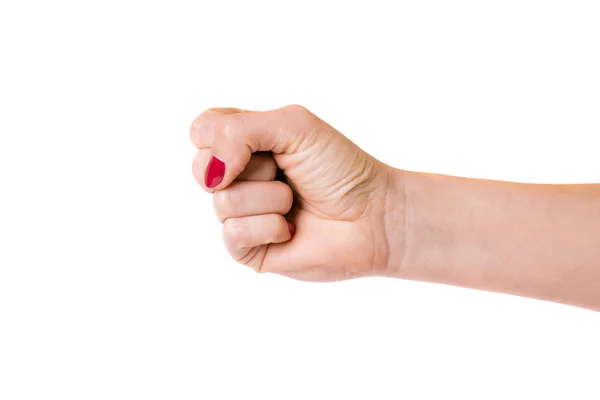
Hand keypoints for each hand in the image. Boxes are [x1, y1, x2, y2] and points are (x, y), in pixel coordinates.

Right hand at [190, 105, 404, 280]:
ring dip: (269, 198)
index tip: (261, 143)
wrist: (373, 216)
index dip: (221, 137)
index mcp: (247, 143)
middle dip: (251, 167)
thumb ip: (239, 130)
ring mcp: (242, 214)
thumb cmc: (340, 169)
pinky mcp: (248, 248)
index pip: (203, 131)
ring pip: (222, 201)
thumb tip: (210, 171)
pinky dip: (268, 226)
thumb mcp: (294, 126)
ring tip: (294, 202)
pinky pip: (233, 233)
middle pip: (203, 168)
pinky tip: (290, 228)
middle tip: (283, 171)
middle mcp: (239, 177)